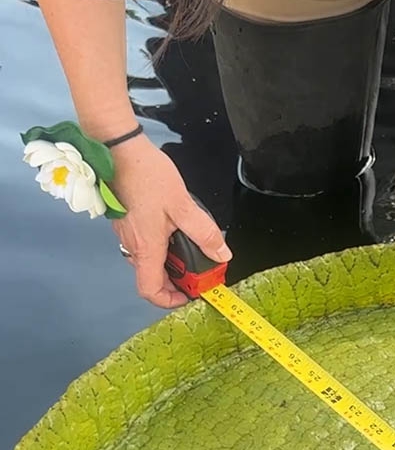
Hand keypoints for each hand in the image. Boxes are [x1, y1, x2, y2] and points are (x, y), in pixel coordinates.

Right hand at [110, 136, 230, 307]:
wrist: (118, 149)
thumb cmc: (146, 175)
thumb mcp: (183, 206)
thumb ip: (204, 232)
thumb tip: (221, 254)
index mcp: (146, 248)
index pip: (150, 290)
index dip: (169, 300)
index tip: (190, 294)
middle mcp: (133, 246)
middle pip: (152, 278)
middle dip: (177, 280)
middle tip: (199, 269)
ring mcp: (127, 234)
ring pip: (148, 261)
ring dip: (169, 262)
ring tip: (190, 248)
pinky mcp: (126, 222)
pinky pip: (144, 245)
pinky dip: (161, 246)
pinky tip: (174, 229)